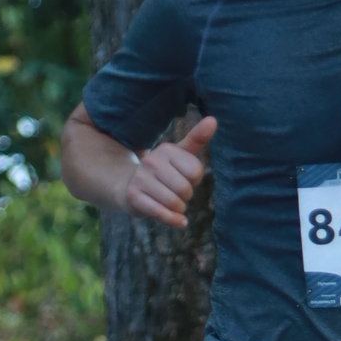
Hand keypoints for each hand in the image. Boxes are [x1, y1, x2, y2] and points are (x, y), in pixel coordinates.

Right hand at [123, 115, 217, 230]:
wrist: (128, 185)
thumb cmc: (163, 170)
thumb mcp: (180, 154)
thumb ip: (197, 138)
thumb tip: (213, 120)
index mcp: (167, 149)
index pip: (196, 172)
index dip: (194, 180)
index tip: (184, 178)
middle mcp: (152, 161)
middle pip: (185, 189)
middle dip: (186, 196)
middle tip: (176, 192)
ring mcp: (141, 179)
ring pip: (174, 203)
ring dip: (178, 209)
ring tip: (171, 202)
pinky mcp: (134, 197)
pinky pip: (160, 213)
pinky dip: (173, 220)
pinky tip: (179, 221)